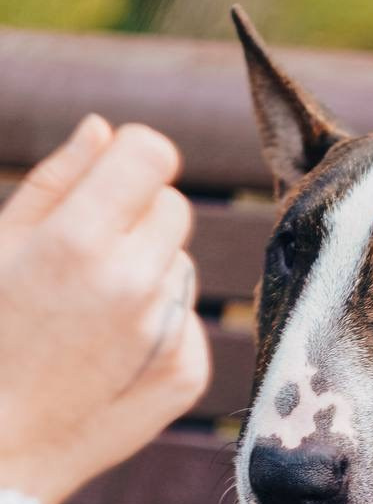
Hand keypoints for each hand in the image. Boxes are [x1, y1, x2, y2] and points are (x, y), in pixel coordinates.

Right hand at [0, 114, 209, 503]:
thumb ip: (53, 182)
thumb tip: (103, 129)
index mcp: (78, 241)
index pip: (153, 154)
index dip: (130, 159)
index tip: (110, 179)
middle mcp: (133, 284)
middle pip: (173, 207)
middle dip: (135, 219)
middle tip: (82, 259)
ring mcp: (164, 334)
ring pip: (180, 264)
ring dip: (146, 274)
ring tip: (86, 316)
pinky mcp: (188, 374)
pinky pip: (186, 317)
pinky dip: (157, 326)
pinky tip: (107, 354)